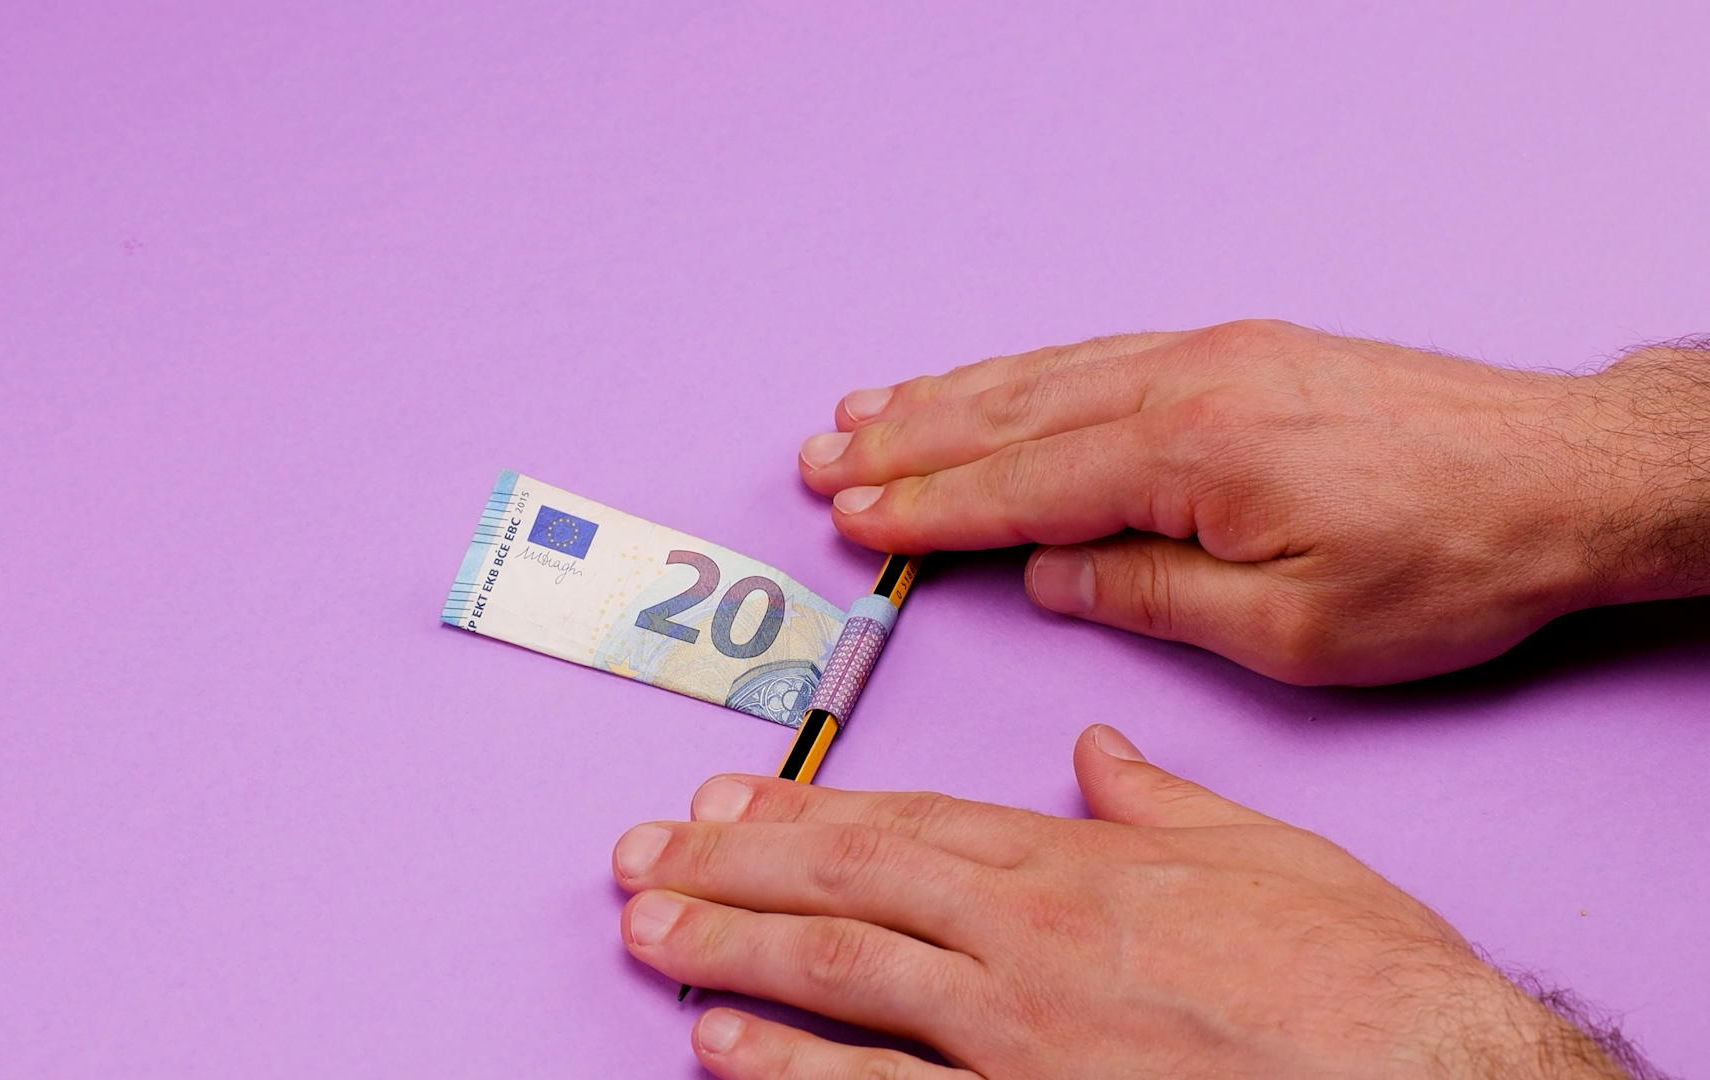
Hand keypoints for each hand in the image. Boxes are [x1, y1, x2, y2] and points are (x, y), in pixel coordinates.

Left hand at [613, 726, 1630, 1078]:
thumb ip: (1158, 798)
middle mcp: (1024, 945)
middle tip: (640, 860)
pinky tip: (721, 1054)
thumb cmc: (1358, 975)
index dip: (800, 811)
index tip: (726, 798)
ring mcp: (1018, 1042)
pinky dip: (795, 1074)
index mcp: (1074, 867)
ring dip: (729, 956)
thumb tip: (1097, 749)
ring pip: (842, 984)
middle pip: (845, 894)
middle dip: (730, 873)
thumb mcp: (1262, 850)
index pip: (903, 824)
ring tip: (647, 936)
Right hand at [796, 321, 1709, 683]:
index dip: (927, 508)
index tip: (851, 516)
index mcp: (1188, 453)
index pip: (1022, 485)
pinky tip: (984, 382)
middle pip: (1011, 413)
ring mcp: (1213, 353)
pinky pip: (1098, 354)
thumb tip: (1052, 576)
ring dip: (948, 395)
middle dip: (906, 440)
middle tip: (819, 458)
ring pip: (1046, 373)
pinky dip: (1025, 370)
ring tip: (865, 409)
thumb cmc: (1444, 564)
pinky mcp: (1242, 350)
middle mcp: (1186, 382)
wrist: (1564, 475)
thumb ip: (1152, 595)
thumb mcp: (1293, 630)